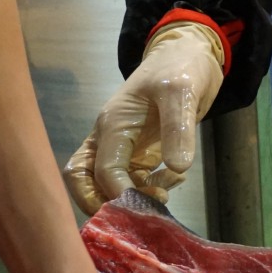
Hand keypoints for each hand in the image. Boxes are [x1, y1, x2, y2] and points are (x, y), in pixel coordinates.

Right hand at [65, 22, 224, 214]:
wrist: (188, 55)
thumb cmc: (180, 67)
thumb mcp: (182, 92)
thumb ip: (179, 128)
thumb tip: (177, 167)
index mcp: (114, 123)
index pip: (104, 169)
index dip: (120, 192)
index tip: (146, 207)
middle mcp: (110, 137)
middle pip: (83, 179)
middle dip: (100, 203)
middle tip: (136, 217)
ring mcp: (122, 145)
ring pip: (103, 183)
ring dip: (127, 198)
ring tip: (162, 195)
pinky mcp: (138, 151)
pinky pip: (130, 179)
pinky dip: (146, 188)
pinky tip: (172, 180)